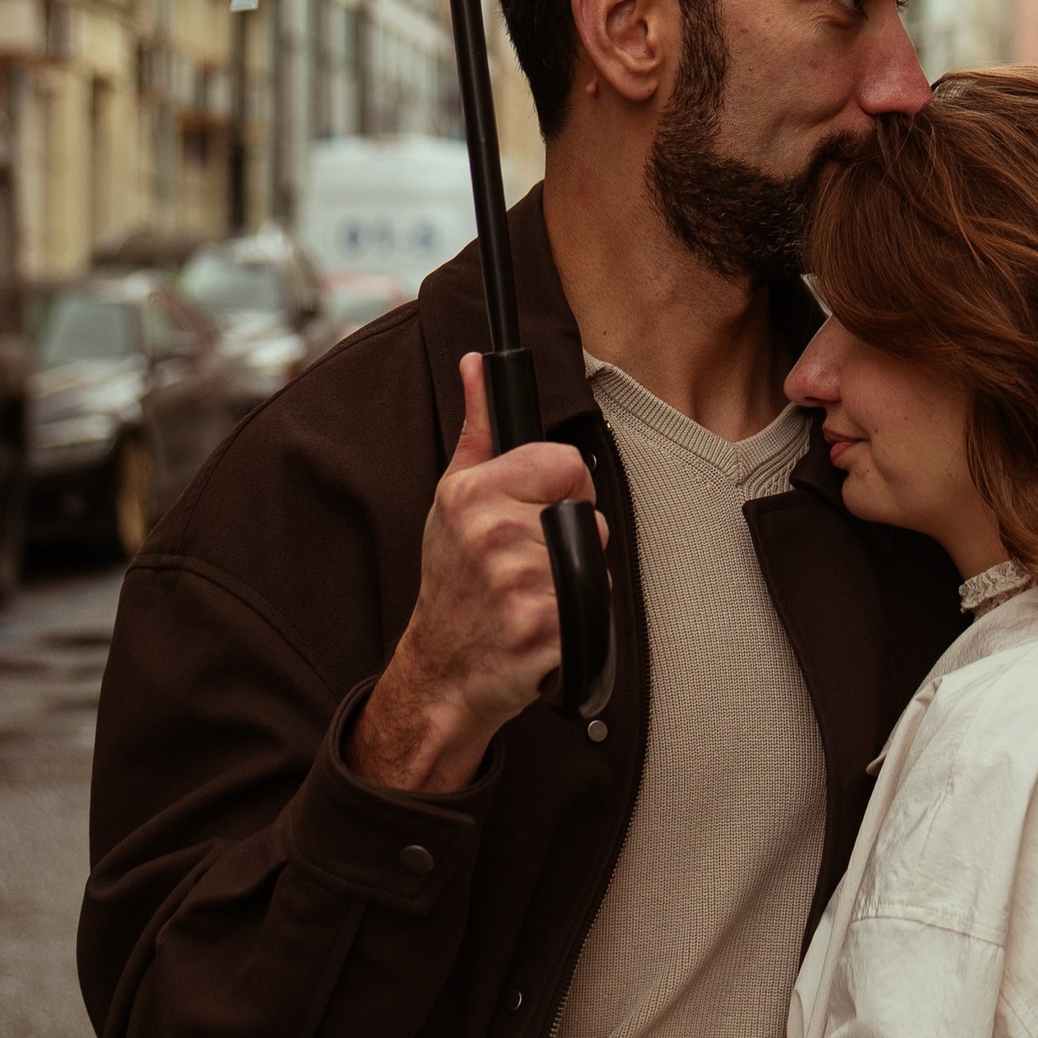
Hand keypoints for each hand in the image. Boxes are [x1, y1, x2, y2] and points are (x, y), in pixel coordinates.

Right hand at [350, 353, 600, 799]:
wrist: (441, 672)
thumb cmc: (453, 585)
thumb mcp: (453, 500)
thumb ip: (478, 430)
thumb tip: (476, 364)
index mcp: (472, 493)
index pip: (567, 463)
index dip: (561, 491)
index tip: (533, 517)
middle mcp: (491, 532)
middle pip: (587, 518)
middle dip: (569, 544)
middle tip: (525, 569)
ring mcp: (517, 582)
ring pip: (595, 564)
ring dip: (574, 586)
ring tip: (530, 599)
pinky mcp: (543, 627)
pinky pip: (596, 609)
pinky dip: (577, 624)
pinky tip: (538, 629)